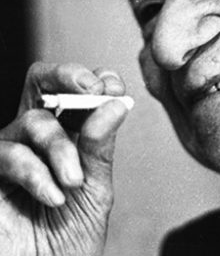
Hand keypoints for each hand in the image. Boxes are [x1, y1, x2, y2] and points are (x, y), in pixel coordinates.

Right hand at [0, 63, 129, 255]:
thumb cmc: (70, 237)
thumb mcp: (95, 190)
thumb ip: (101, 147)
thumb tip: (115, 103)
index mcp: (69, 136)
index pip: (77, 91)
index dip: (95, 80)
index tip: (115, 88)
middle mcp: (37, 138)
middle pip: (41, 82)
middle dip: (67, 76)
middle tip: (91, 88)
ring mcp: (10, 153)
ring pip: (32, 121)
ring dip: (60, 147)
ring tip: (74, 182)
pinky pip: (7, 154)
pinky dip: (36, 173)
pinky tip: (55, 196)